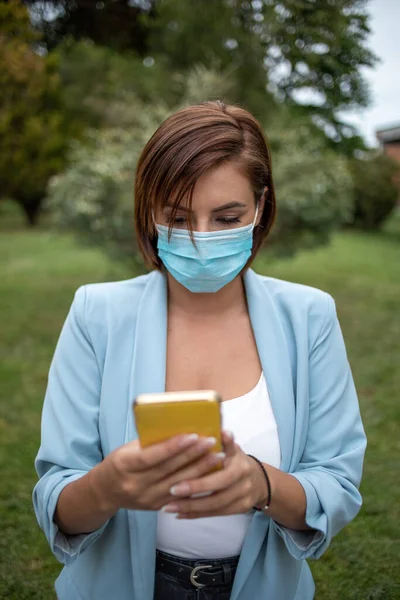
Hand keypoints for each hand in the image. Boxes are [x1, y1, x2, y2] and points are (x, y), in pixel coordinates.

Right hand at [89, 434, 225, 512]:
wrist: (105, 492)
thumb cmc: (119, 463)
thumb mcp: (127, 449)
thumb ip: (150, 443)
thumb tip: (179, 429)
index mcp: (124, 465)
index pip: (152, 456)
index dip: (173, 446)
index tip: (193, 435)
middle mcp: (135, 485)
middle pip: (169, 469)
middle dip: (194, 455)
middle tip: (212, 442)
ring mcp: (146, 499)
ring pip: (179, 484)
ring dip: (201, 470)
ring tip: (218, 456)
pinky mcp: (156, 507)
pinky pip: (180, 496)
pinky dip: (197, 484)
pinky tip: (211, 474)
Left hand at [161, 431, 269, 518]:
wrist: (260, 480)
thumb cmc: (238, 460)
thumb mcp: (234, 449)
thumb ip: (227, 442)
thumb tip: (223, 431)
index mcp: (240, 467)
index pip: (219, 478)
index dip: (198, 483)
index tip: (176, 483)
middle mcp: (243, 485)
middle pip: (216, 496)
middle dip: (192, 497)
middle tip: (170, 494)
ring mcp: (243, 499)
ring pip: (214, 507)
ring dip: (190, 509)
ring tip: (168, 507)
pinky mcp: (239, 510)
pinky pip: (215, 514)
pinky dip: (196, 515)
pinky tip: (179, 514)